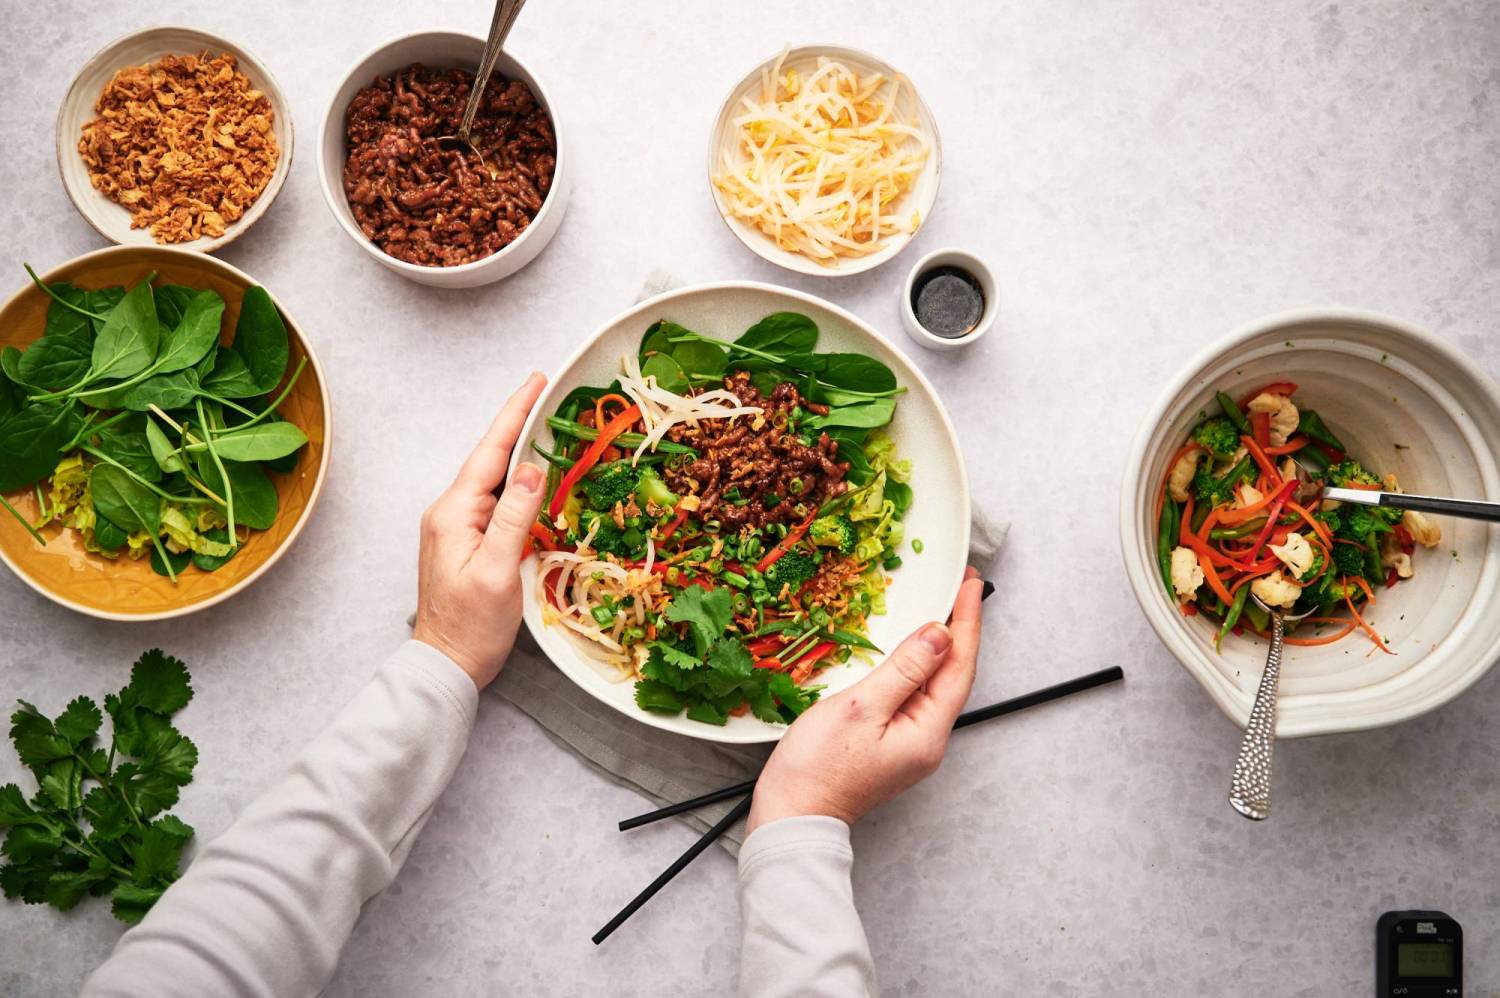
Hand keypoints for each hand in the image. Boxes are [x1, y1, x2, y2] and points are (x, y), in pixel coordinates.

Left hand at [413, 373, 547, 689]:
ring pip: (496, 480)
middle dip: (521, 426)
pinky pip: (497, 502)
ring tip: (550, 427)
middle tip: (550, 395)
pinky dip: (520, 485)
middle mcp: (451, 512)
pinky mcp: (468, 543)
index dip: (515, 414)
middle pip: (492, 459)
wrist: (447, 665)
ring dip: (523, 454)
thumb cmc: (471, 627)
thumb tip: (533, 468)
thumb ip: (513, 517)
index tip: (536, 381)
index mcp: (454, 512)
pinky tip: (538, 479)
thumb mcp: (497, 570)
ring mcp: (457, 527)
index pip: (490, 452)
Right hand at [747, 567, 984, 833]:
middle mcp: (928, 740)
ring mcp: (911, 744)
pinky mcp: (891, 744)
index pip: (959, 666)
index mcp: (927, 732)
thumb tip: (940, 635)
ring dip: (937, 646)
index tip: (970, 583)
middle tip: (958, 587)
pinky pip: (914, 695)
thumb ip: (905, 669)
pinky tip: (907, 650)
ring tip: (939, 608)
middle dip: (958, 629)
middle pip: (952, 675)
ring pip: (933, 684)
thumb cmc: (818, 768)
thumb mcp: (862, 707)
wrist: (794, 815)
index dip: (966, 621)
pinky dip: (915, 666)